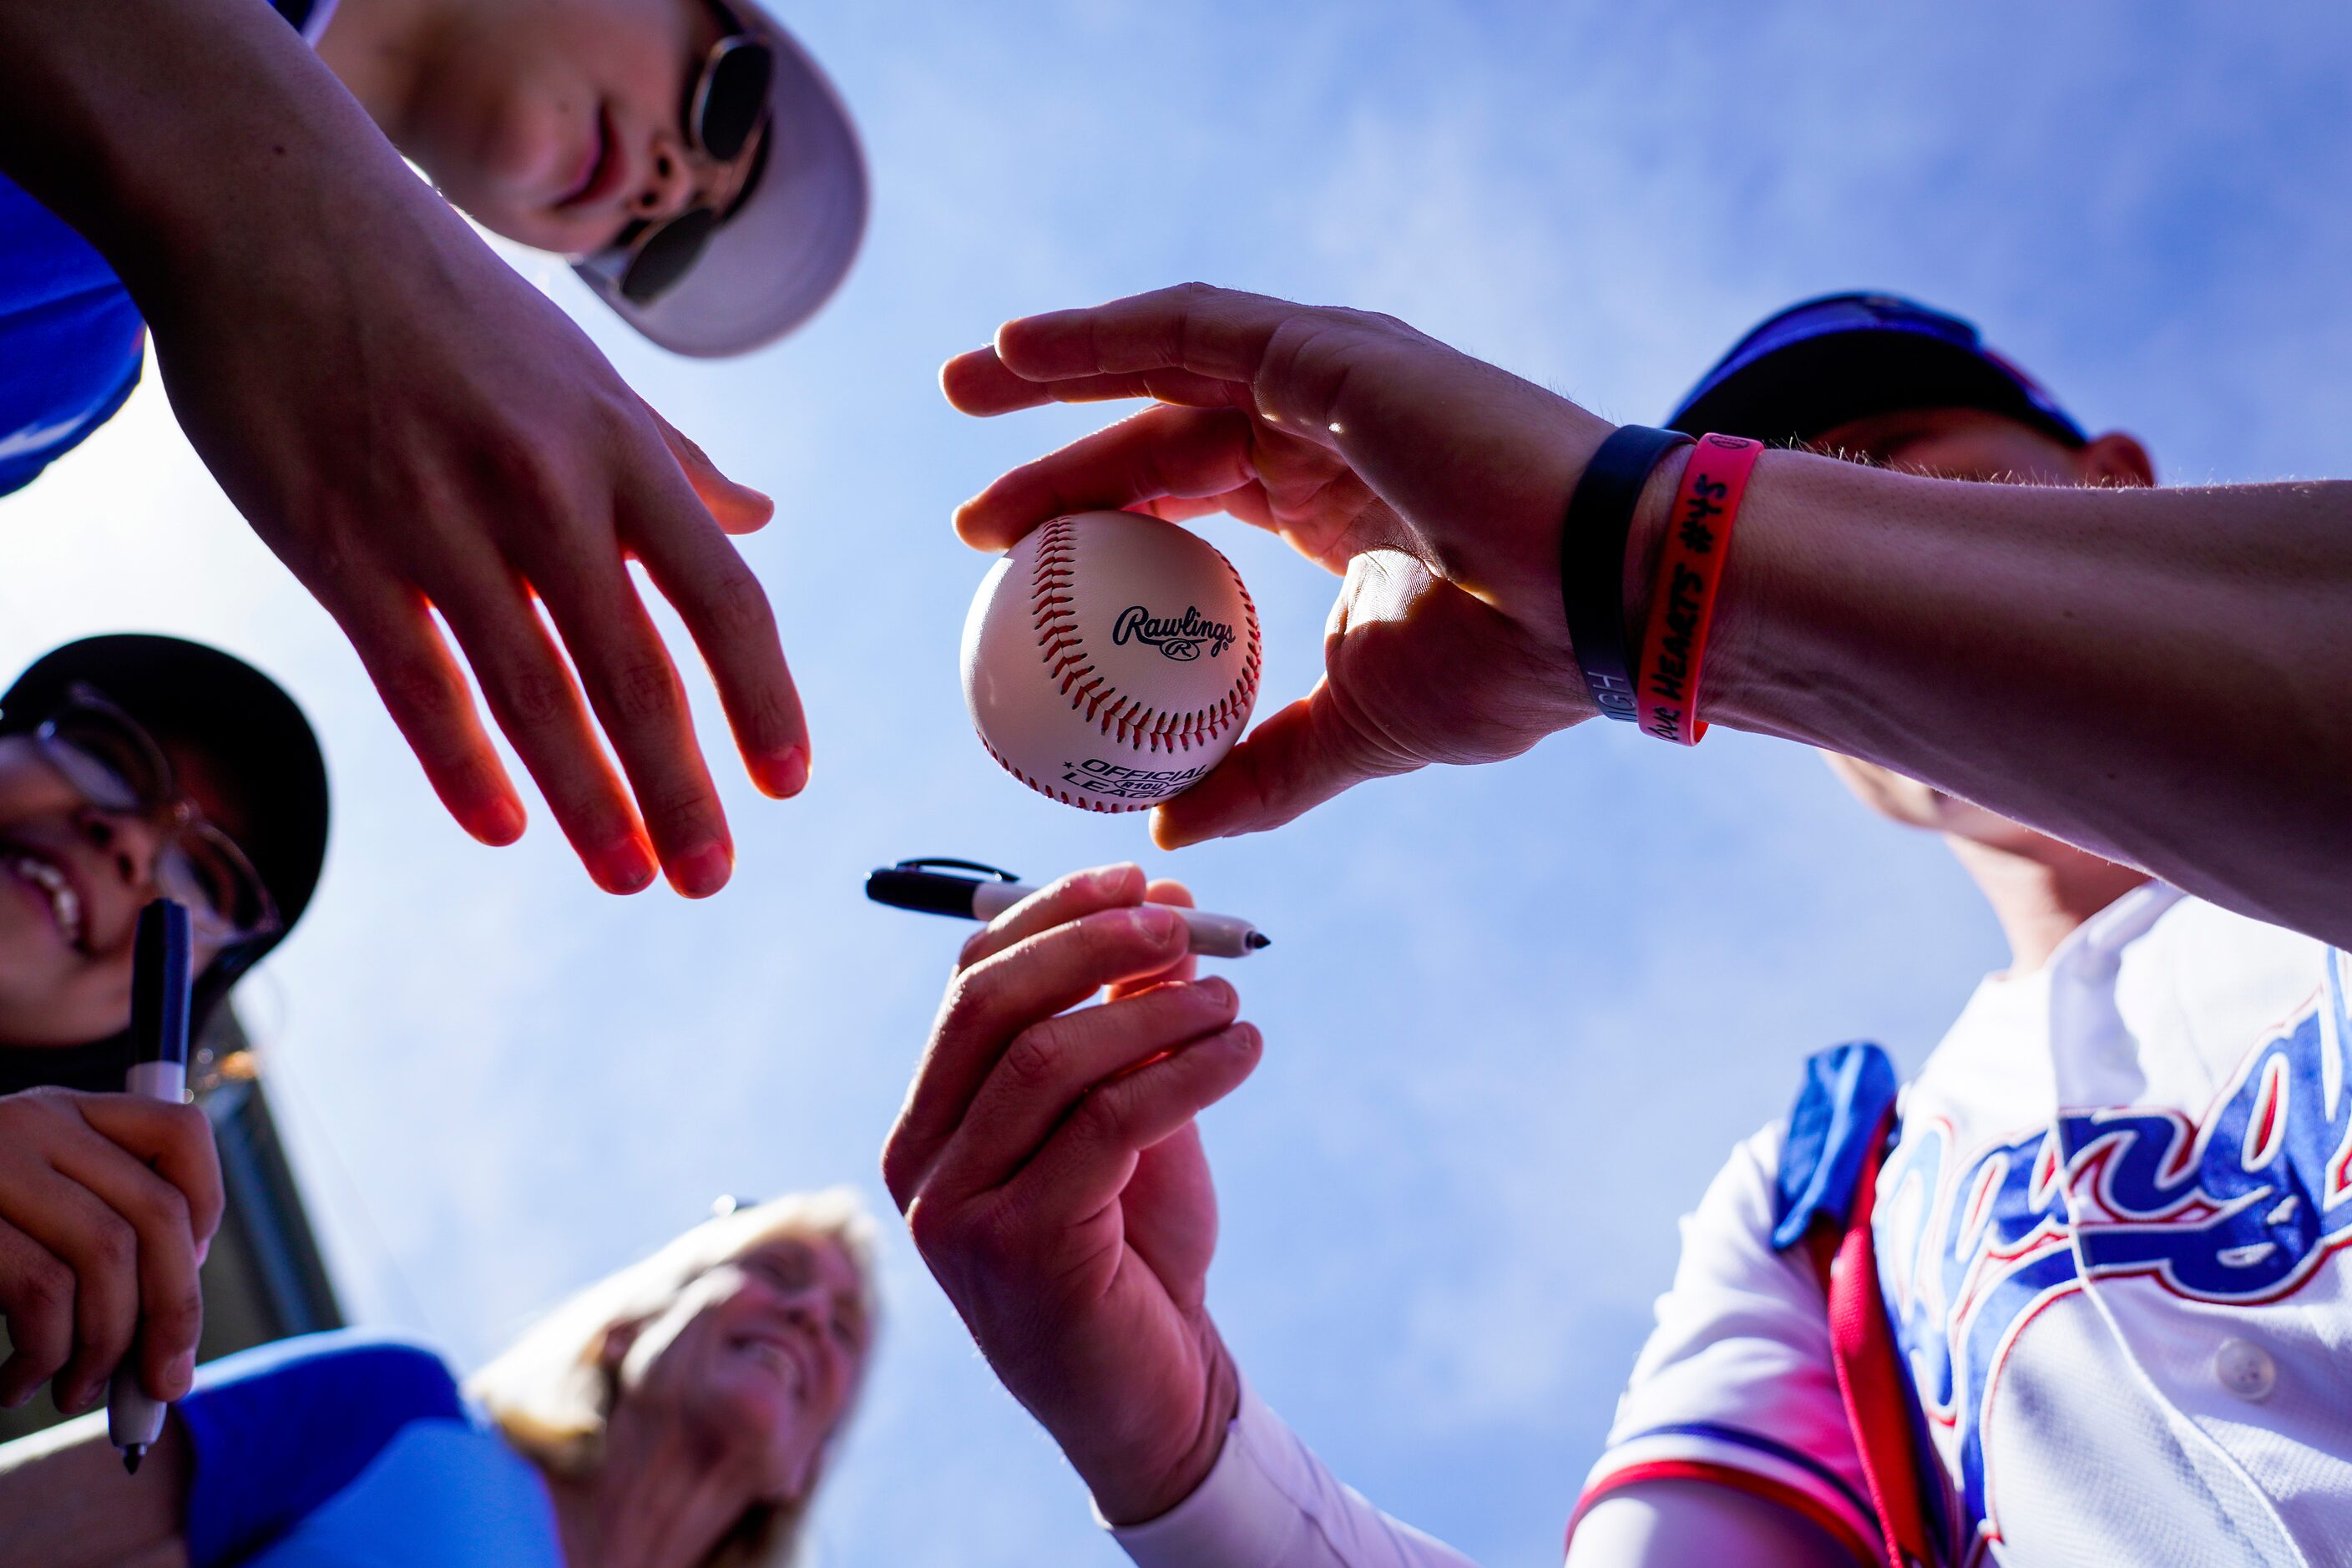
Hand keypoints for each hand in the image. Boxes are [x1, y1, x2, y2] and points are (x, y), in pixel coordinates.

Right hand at [0, 1088, 222, 1412]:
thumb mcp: (26, 1219)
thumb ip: (92, 1238)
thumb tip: (173, 1332)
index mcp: (64, 1114)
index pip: (180, 1134)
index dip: (206, 1210)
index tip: (189, 1277)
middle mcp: (34, 1123)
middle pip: (158, 1213)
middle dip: (176, 1312)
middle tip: (164, 1383)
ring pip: (106, 1256)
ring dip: (105, 1346)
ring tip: (75, 1390)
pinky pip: (40, 1289)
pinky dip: (44, 1353)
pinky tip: (16, 1381)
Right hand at [137, 150, 801, 898]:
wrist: (276, 216)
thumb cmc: (445, 297)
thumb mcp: (584, 370)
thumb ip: (675, 459)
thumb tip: (762, 515)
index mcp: (621, 449)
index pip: (722, 600)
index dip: (763, 700)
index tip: (789, 783)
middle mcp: (548, 491)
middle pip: (637, 672)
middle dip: (682, 788)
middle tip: (712, 878)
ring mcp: (440, 522)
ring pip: (535, 694)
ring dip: (589, 801)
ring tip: (630, 877)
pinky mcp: (339, 547)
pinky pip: (417, 681)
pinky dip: (463, 765)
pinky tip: (501, 826)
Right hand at [883, 866, 1261, 1523]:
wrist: (1156, 1399)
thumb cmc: (1136, 1251)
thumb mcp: (1129, 1116)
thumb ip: (1128, 1020)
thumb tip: (1163, 896)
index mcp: (931, 1121)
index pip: (969, 983)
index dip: (1051, 915)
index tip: (1136, 875)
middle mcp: (921, 1163)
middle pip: (991, 1008)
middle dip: (1091, 944)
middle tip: (1182, 921)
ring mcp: (957, 1213)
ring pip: (1047, 1062)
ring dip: (1152, 1009)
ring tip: (1231, 995)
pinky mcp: (1019, 1252)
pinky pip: (1106, 1127)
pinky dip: (1185, 1072)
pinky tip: (1242, 1052)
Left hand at [944, 283, 1616, 847]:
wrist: (1604, 607)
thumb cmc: (1509, 666)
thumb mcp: (1356, 730)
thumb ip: (1265, 771)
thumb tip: (1173, 831)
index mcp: (1335, 506)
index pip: (1191, 499)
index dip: (1101, 523)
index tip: (1012, 571)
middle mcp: (1328, 431)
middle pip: (1161, 431)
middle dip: (1058, 461)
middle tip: (970, 519)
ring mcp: (1331, 380)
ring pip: (1164, 361)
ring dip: (1055, 374)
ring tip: (963, 387)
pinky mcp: (1331, 350)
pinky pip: (1191, 328)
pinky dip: (1101, 335)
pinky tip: (1021, 349)